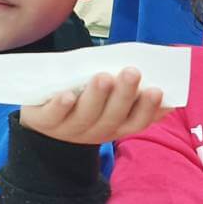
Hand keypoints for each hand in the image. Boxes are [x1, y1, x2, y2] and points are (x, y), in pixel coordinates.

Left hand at [18, 69, 167, 145]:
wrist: (44, 116)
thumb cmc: (83, 98)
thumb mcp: (107, 97)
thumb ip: (127, 89)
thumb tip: (158, 74)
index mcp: (116, 126)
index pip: (137, 122)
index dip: (148, 109)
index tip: (157, 90)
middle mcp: (96, 131)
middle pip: (113, 117)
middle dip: (124, 95)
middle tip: (133, 72)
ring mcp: (70, 129)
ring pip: (86, 116)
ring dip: (97, 97)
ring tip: (104, 77)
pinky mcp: (45, 122)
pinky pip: (54, 116)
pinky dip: (61, 106)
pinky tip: (68, 95)